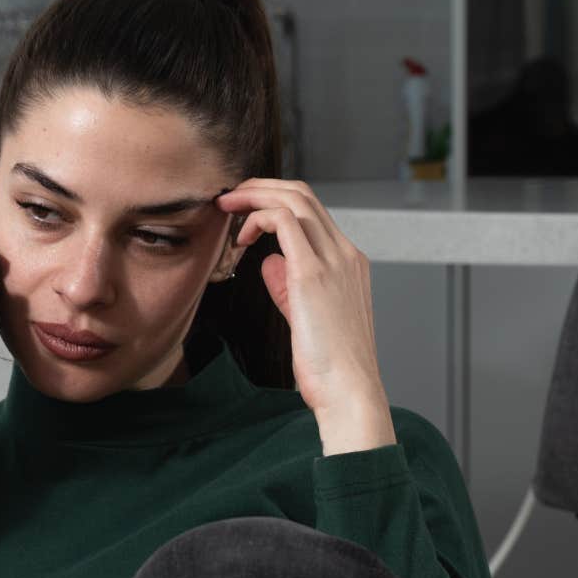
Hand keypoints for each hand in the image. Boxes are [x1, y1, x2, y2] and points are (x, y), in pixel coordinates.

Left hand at [215, 179, 391, 436]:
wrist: (349, 390)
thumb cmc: (329, 363)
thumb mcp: (306, 314)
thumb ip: (289, 284)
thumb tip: (269, 261)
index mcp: (348, 262)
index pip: (312, 211)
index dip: (275, 201)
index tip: (246, 213)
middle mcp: (345, 254)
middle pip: (303, 194)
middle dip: (261, 187)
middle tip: (230, 198)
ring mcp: (333, 260)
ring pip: (294, 199)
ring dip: (254, 195)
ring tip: (228, 206)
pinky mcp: (313, 273)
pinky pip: (282, 221)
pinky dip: (256, 217)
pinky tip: (240, 237)